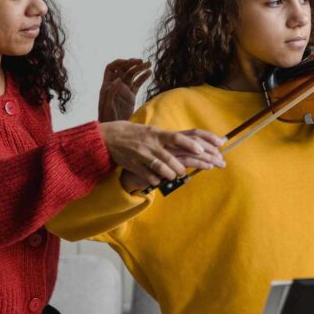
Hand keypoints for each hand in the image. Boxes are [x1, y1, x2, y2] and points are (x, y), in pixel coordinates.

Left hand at [98, 58, 151, 121]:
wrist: (113, 128)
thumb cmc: (106, 118)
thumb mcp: (107, 105)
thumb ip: (111, 92)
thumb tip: (118, 79)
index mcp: (107, 85)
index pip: (111, 68)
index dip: (119, 63)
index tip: (128, 62)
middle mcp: (115, 85)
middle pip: (123, 69)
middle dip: (132, 63)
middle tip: (141, 61)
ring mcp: (124, 90)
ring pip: (132, 75)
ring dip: (140, 68)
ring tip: (149, 64)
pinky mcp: (131, 96)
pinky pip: (137, 84)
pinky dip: (143, 77)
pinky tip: (149, 73)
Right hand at [99, 121, 225, 187]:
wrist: (111, 137)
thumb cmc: (137, 134)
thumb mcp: (153, 132)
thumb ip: (170, 139)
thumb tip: (195, 143)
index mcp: (158, 134)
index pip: (177, 137)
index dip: (190, 144)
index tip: (202, 150)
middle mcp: (151, 144)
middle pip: (170, 156)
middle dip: (182, 166)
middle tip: (190, 171)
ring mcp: (143, 155)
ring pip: (160, 168)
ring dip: (171, 174)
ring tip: (177, 175)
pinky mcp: (134, 165)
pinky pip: (148, 176)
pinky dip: (156, 179)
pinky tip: (160, 181)